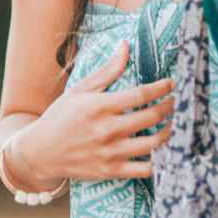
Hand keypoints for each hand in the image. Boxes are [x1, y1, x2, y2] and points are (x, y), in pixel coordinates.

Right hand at [14, 41, 173, 182]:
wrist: (39, 152)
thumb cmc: (60, 117)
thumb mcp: (80, 90)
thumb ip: (107, 71)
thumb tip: (126, 46)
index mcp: (99, 106)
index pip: (141, 94)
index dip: (162, 88)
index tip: (173, 84)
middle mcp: (106, 129)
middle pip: (152, 117)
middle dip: (171, 107)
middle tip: (179, 102)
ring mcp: (110, 152)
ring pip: (154, 143)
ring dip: (171, 132)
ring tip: (176, 124)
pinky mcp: (111, 171)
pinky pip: (144, 170)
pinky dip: (161, 162)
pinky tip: (168, 151)